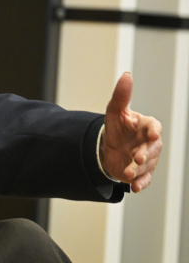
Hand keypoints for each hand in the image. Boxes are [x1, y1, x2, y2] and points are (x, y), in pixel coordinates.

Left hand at [100, 73, 162, 192]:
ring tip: (127, 173)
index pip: (154, 127)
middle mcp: (149, 143)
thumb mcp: (115, 111)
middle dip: (146, 154)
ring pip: (147, 165)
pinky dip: (140, 183)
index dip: (153, 131)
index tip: (152, 134)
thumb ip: (121, 95)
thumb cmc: (117, 127)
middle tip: (138, 158)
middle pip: (153, 149)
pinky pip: (144, 178)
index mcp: (146, 126)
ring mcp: (146, 158)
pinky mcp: (140, 172)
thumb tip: (126, 75)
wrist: (108, 148)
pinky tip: (134, 187)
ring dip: (138, 170)